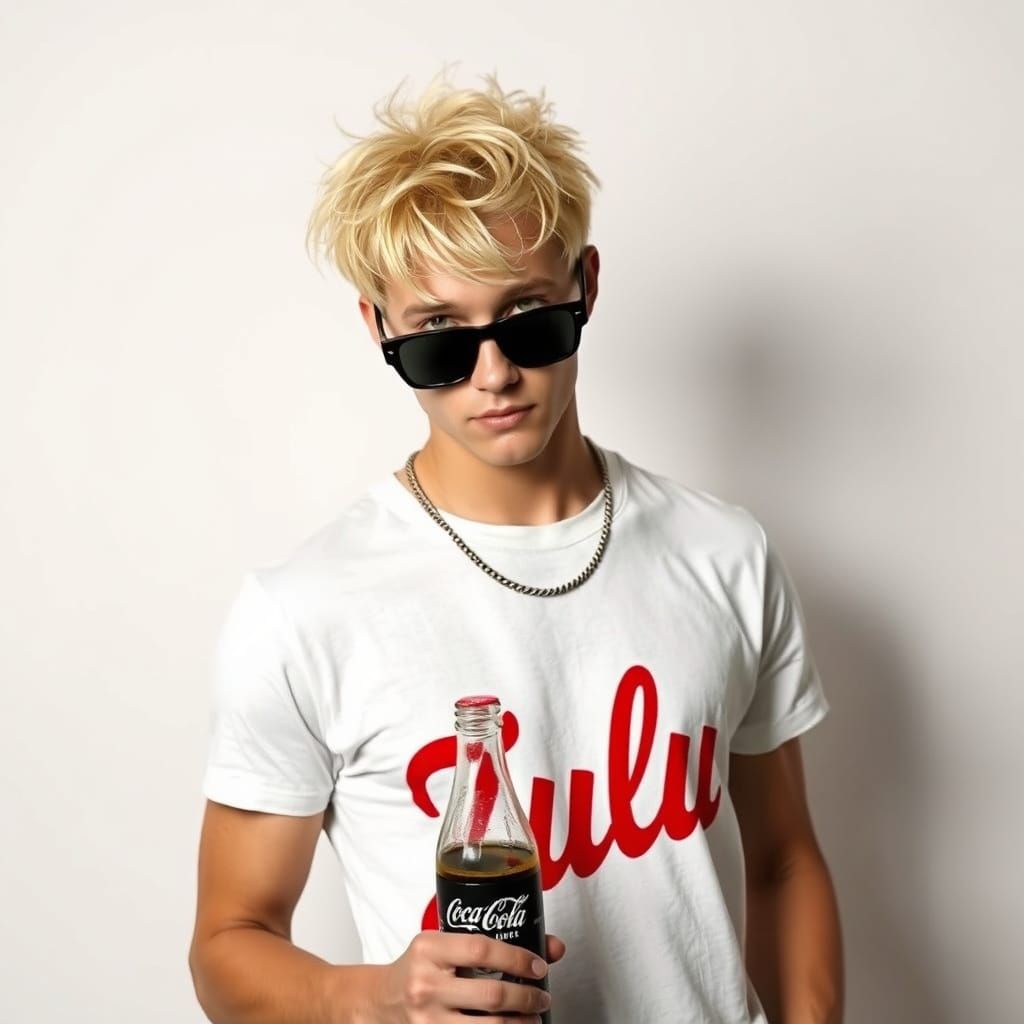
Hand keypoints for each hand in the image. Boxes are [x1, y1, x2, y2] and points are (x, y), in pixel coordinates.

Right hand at [371, 930, 561, 1021]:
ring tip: (532, 1020)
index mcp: (429, 948)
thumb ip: (491, 945)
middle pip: (490, 995)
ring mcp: (426, 1019)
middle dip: (526, 999)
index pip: (481, 950)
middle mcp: (426, 984)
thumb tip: (554, 948)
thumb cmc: (419, 968)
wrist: (379, 1001)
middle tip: (541, 998)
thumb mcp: (445, 945)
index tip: (539, 967)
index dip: (516, 959)